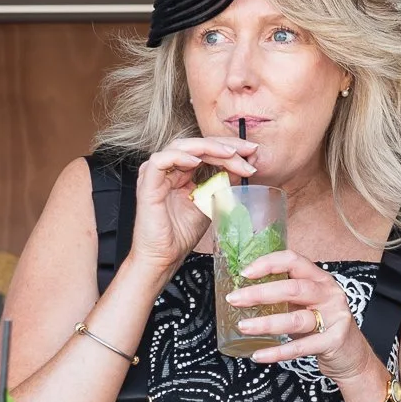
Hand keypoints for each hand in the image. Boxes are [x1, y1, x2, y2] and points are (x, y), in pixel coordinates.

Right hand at [130, 137, 256, 274]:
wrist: (164, 257)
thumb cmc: (181, 234)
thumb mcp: (211, 203)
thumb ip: (222, 184)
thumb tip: (243, 168)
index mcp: (180, 172)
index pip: (206, 150)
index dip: (230, 149)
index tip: (253, 154)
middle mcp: (168, 169)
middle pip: (197, 144)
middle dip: (225, 145)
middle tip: (248, 151)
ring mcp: (156, 174)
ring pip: (181, 146)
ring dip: (208, 147)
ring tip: (230, 154)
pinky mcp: (147, 184)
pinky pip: (161, 161)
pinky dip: (180, 157)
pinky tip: (198, 162)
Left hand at [228, 250, 382, 388]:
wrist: (352, 356)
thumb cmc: (323, 326)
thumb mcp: (307, 304)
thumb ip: (285, 295)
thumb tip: (244, 290)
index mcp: (320, 279)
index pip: (293, 261)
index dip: (268, 263)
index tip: (244, 273)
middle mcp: (329, 294)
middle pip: (293, 288)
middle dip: (260, 293)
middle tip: (234, 299)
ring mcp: (335, 317)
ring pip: (296, 319)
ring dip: (266, 323)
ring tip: (243, 326)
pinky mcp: (334, 341)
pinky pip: (301, 347)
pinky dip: (277, 352)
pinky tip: (259, 355)